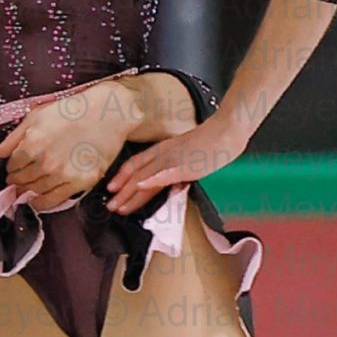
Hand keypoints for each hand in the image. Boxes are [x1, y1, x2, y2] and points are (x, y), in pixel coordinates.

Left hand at [0, 83, 142, 213]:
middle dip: (17, 181)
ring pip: (36, 192)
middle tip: (17, 181)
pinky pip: (54, 200)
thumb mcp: (36, 116)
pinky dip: (42, 203)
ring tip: (26, 190)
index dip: (11, 167)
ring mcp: (63, 174)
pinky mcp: (80, 183)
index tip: (13, 169)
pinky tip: (37, 201)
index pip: (12, 165)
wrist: (107, 114)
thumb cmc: (72, 111)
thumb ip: (13, 138)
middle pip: (22, 181)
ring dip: (28, 192)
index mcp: (32, 144)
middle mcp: (46, 162)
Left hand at [104, 108, 246, 210]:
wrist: (227, 129)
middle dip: (121, 193)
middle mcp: (163, 154)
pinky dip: (151, 180)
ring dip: (130, 193)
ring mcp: (173, 159)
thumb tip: (173, 186)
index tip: (112, 189)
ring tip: (118, 207)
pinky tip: (140, 187)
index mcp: (163, 149)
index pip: (136, 163)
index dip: (121, 176)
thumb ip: (178, 169)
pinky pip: (164, 173)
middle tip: (110, 206)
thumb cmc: (213, 141)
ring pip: (145, 177)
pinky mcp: (185, 165)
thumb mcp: (188, 154)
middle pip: (136, 174)